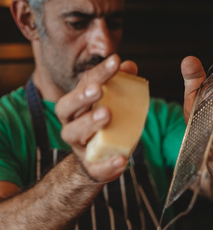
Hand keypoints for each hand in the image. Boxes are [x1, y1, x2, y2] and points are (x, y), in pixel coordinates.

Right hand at [55, 54, 137, 182]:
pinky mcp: (91, 167)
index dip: (98, 73)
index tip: (115, 61)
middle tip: (99, 90)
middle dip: (81, 96)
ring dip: (89, 123)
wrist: (100, 159)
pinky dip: (108, 165)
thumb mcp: (114, 104)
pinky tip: (122, 160)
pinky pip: (96, 168)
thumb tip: (130, 66)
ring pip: (73, 134)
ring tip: (106, 115)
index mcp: (76, 105)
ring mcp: (78, 146)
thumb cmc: (107, 125)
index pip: (83, 84)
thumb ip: (121, 85)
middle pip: (66, 108)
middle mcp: (71, 124)